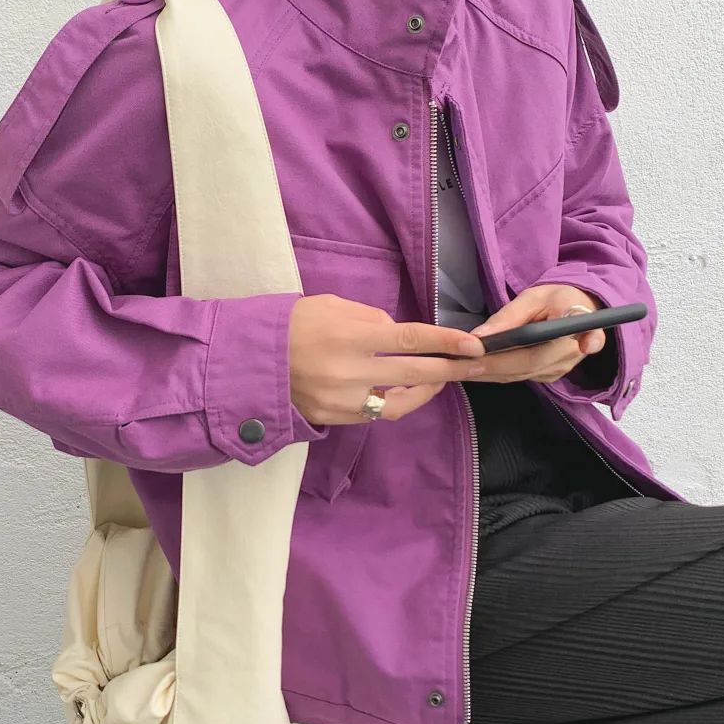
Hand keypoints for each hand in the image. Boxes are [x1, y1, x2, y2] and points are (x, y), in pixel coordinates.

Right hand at [288, 294, 485, 423]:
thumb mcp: (332, 305)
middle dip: (449, 370)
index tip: (473, 344)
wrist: (251, 360)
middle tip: (473, 366)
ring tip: (440, 381)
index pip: (410, 339)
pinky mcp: (334, 418)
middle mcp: (350, 371)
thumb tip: (399, 335)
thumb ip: (371, 318)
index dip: (446, 342)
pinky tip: (406, 394)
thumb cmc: (293, 324)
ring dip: (426, 393)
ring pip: (400, 404)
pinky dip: (396, 404)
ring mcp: (343, 399)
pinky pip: (376, 414)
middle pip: (414, 374)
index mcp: (350, 336)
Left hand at [463, 284, 605, 384]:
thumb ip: (509, 316)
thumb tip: (478, 337)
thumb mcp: (533, 297)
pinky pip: (520, 377)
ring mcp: (561, 369)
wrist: (579, 307)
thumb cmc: (557, 298)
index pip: (541, 348)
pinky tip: (473, 371)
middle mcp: (569, 355)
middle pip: (524, 365)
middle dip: (488, 366)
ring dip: (487, 374)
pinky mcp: (550, 375)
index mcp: (572, 328)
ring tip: (458, 368)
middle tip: (457, 364)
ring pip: (519, 375)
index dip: (509, 356)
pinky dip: (495, 375)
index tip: (480, 356)